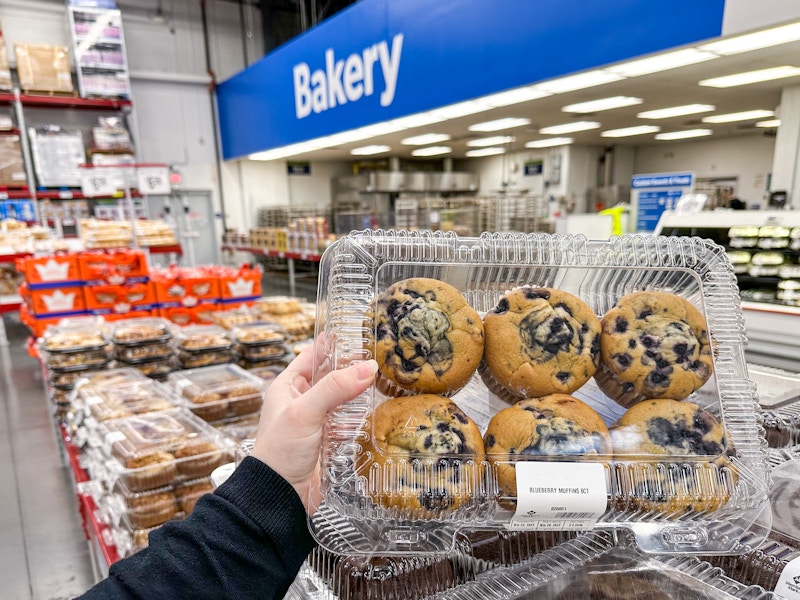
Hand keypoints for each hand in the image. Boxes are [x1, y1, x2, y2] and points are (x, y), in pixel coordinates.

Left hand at [252, 338, 376, 514]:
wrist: (279, 496)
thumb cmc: (279, 451)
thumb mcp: (305, 412)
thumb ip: (335, 388)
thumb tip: (367, 367)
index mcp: (287, 386)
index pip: (312, 355)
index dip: (332, 343)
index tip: (355, 331)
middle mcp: (300, 401)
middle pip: (331, 376)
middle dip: (351, 368)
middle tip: (378, 356)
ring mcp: (315, 421)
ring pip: (342, 398)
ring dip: (358, 392)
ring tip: (383, 379)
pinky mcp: (327, 441)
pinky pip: (347, 422)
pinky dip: (360, 416)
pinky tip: (375, 410)